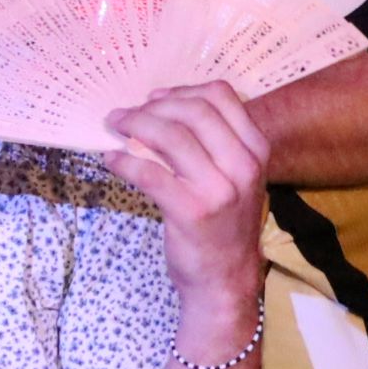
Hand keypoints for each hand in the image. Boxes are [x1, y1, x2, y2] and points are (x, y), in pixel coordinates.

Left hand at [104, 79, 269, 318]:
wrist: (225, 277)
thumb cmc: (223, 222)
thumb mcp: (234, 175)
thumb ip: (212, 141)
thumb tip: (160, 106)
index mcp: (256, 149)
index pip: (221, 96)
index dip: (181, 91)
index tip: (154, 99)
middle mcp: (244, 166)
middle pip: (194, 111)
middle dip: (151, 107)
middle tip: (124, 114)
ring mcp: (219, 189)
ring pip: (171, 136)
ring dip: (134, 126)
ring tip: (114, 128)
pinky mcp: (192, 211)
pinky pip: (149, 173)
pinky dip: (124, 161)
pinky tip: (112, 160)